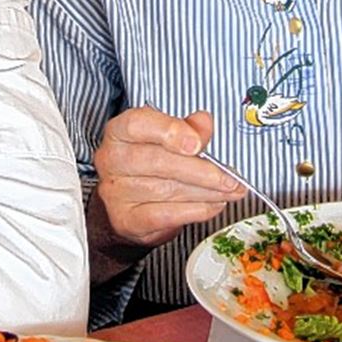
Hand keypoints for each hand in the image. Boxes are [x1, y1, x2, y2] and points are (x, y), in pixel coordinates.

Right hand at [92, 106, 243, 249]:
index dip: (170, 131)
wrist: (127, 205)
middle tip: (230, 177)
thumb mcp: (167, 139)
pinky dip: (194, 211)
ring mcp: (115, 191)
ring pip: (166, 190)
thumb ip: (188, 128)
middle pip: (157, 161)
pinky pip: (165, 215)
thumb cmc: (149, 165)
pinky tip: (212, 205)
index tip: (197, 142)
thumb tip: (204, 123)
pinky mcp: (126, 219)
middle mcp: (112, 159)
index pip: (138, 124)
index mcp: (120, 132)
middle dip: (201, 170)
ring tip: (229, 191)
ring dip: (205, 192)